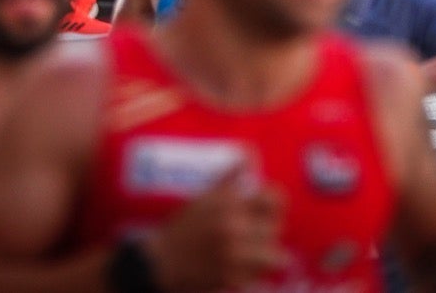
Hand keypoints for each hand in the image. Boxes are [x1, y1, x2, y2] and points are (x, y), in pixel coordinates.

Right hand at [145, 165, 288, 290]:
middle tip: (259, 234)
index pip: (274, 199)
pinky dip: (256, 274)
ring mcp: (234, 255)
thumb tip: (249, 156)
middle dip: (269, 231)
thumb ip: (229, 177)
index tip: (269, 211)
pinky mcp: (232, 278)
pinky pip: (260, 276)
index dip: (276, 205)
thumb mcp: (204, 197)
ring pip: (276, 256)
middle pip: (275, 228)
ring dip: (268, 255)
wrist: (159, 262)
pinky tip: (246, 269)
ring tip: (259, 255)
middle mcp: (234, 227)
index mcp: (229, 204)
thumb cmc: (183, 228)